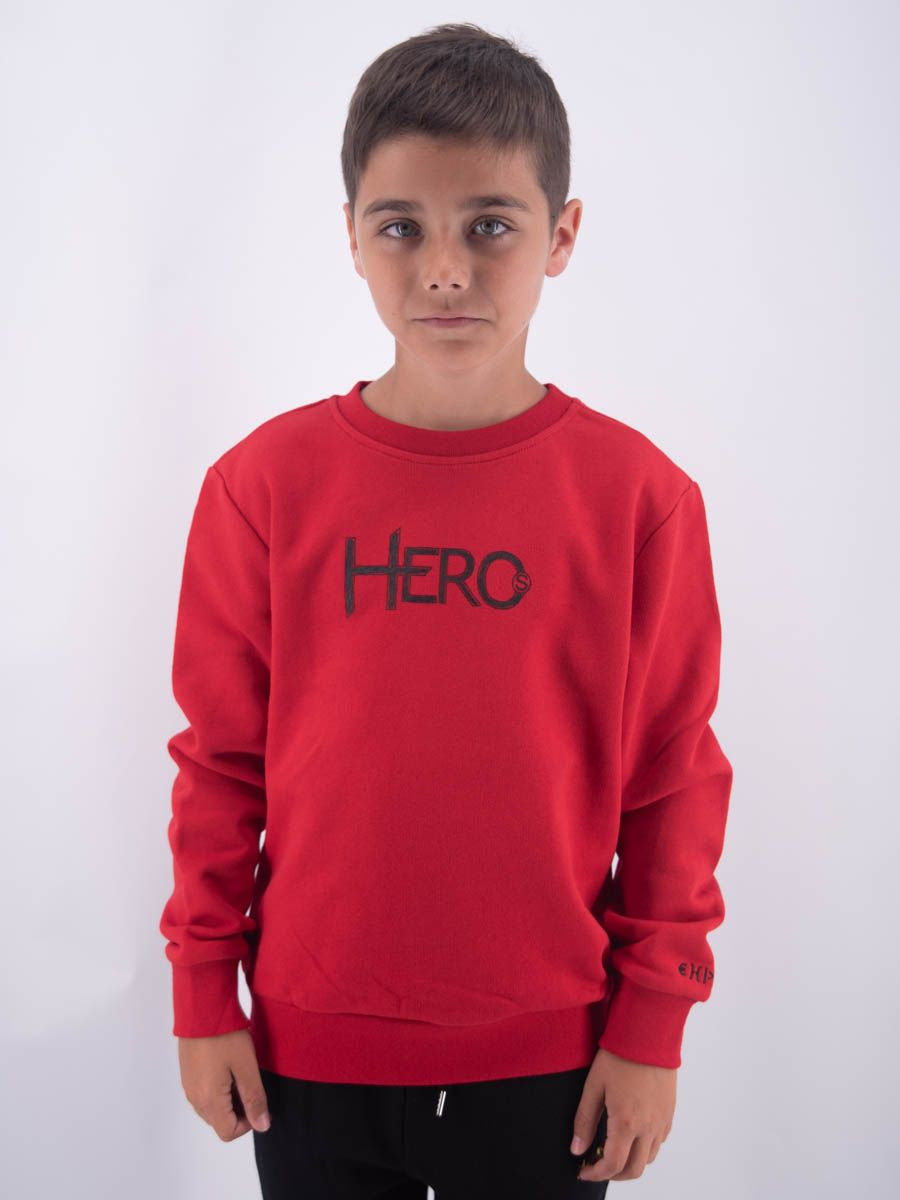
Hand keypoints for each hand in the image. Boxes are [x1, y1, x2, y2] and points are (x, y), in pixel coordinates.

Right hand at [178, 1029, 271, 1140]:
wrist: (201, 1009)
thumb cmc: (225, 1036)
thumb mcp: (247, 1066)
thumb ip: (254, 1098)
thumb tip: (262, 1126)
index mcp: (208, 1101)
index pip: (228, 1133)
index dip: (248, 1123)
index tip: (257, 1099)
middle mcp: (194, 1098)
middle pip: (219, 1121)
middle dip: (239, 1110)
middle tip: (251, 1082)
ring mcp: (188, 1085)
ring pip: (211, 1108)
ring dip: (229, 1099)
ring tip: (241, 1071)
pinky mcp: (187, 1073)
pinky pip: (204, 1092)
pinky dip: (218, 1088)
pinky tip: (228, 1064)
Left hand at [570, 1047, 675, 1181]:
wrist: (648, 1033)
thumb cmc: (619, 1055)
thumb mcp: (594, 1085)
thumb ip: (585, 1120)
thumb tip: (577, 1149)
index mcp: (627, 1122)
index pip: (612, 1165)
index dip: (595, 1173)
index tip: (584, 1170)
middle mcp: (648, 1127)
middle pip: (634, 1170)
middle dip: (613, 1174)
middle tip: (597, 1164)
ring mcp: (662, 1120)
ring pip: (649, 1158)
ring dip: (631, 1161)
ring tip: (612, 1147)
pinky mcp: (670, 1112)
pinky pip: (659, 1141)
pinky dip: (645, 1147)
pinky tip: (631, 1133)